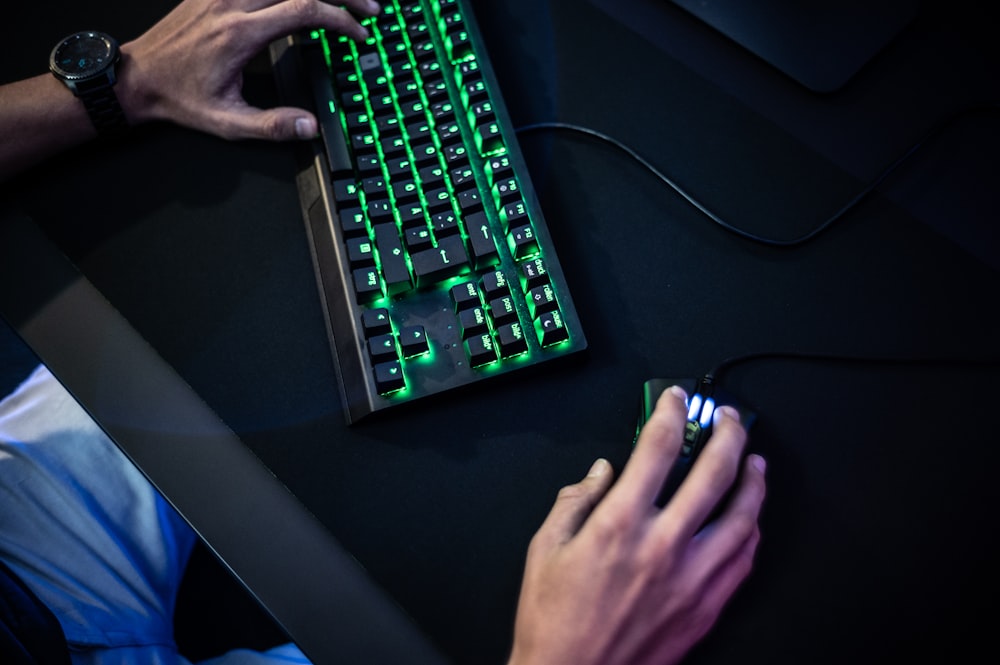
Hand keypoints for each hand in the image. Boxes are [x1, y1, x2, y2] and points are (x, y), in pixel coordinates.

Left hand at [117, 0, 381, 140]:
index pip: (305, 10)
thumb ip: (272, 125)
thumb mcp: (227, 123)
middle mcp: (232, 3)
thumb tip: (310, 126)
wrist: (137, 77)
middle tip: (370, 8)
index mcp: (240, 34)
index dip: (340, 20)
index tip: (359, 36)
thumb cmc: (179, 97)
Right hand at [508, 386, 766, 664]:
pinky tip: (751, 520)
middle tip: (730, 418)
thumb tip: (600, 473)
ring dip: (753, 481)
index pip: (658, 448)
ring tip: (755, 462)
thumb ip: (574, 501)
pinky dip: (752, 533)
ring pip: (742, 517)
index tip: (677, 399)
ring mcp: (690, 579)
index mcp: (619, 525)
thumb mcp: (545, 550)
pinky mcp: (705, 608)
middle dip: (728, 434)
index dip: (671, 412)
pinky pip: (743, 562)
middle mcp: (662, 547)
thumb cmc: (554, 624)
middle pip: (714, 473)